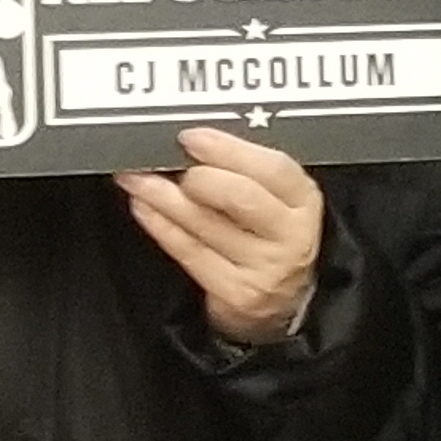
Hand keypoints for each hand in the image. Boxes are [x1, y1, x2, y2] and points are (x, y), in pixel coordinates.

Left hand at [119, 126, 325, 344]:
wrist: (282, 302)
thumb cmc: (270, 238)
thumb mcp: (277, 201)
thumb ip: (246, 171)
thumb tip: (195, 144)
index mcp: (303, 201)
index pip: (273, 169)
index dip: (229, 150)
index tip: (192, 138)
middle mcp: (290, 235)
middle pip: (240, 196)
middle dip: (196, 176)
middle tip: (168, 164)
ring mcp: (263, 266)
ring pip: (205, 223)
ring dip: (161, 196)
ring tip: (137, 178)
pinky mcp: (235, 291)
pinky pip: (188, 251)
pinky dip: (160, 225)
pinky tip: (144, 207)